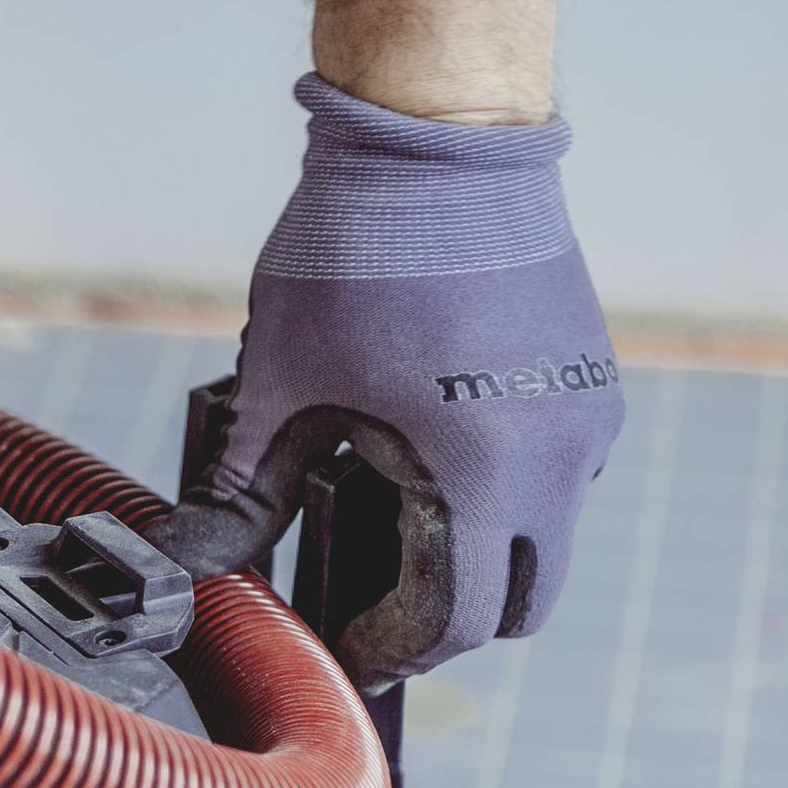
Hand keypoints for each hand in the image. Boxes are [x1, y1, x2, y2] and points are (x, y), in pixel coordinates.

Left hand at [155, 75, 621, 689]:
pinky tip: (438, 460)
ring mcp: (588, 420)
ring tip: (396, 526)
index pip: (454, 621)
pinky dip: (513, 498)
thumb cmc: (356, 251)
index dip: (392, 648)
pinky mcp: (595, 381)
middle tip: (373, 606)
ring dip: (485, 557)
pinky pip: (565, 479)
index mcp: (484, 476)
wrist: (437, 139)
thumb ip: (240, 491)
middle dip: (448, 620)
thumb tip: (191, 563)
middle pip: (520, 605)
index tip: (344, 645)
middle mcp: (558, 461)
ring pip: (550, 542)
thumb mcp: (282, 384)